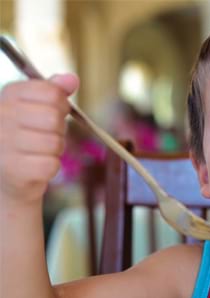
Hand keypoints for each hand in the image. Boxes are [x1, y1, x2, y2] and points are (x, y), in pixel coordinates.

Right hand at [0, 74, 78, 203]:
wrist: (6, 176)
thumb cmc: (25, 137)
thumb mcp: (36, 108)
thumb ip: (53, 91)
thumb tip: (72, 79)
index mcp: (8, 94)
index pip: (50, 92)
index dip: (61, 105)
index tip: (53, 113)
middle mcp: (0, 115)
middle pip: (54, 117)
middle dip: (58, 129)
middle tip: (46, 135)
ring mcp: (3, 143)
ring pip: (54, 142)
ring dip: (54, 150)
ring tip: (38, 151)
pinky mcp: (12, 169)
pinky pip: (51, 164)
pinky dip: (50, 167)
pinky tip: (35, 166)